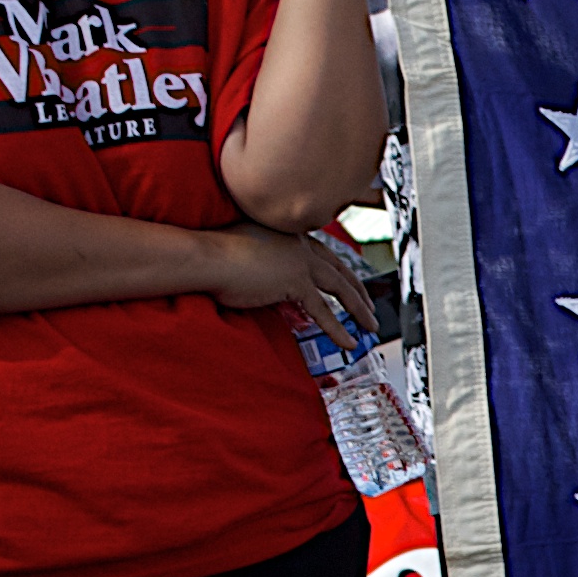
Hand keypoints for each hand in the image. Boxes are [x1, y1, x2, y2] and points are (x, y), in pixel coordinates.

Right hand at [205, 224, 370, 347]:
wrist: (206, 256)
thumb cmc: (214, 254)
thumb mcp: (246, 251)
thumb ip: (265, 261)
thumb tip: (266, 279)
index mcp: (289, 234)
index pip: (323, 253)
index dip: (339, 270)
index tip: (350, 281)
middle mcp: (300, 244)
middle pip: (340, 269)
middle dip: (359, 290)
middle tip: (370, 306)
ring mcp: (300, 262)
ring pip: (341, 288)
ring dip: (359, 310)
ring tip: (371, 326)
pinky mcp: (295, 283)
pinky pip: (324, 311)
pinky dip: (338, 329)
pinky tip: (350, 342)